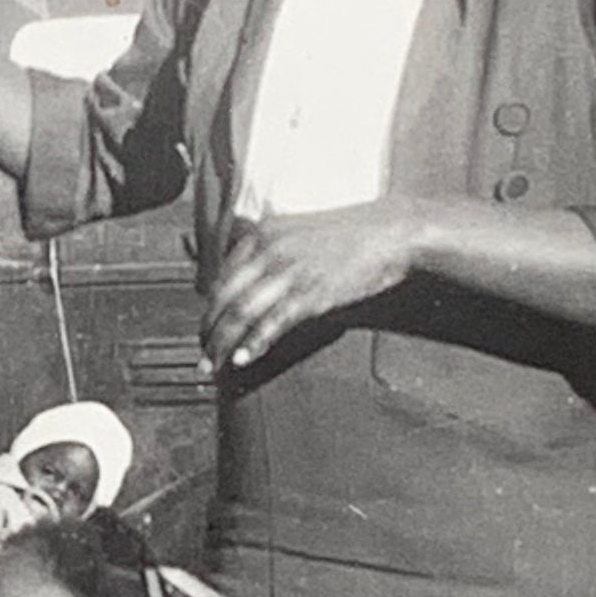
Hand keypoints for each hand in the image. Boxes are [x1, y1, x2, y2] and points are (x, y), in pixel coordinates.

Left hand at [204, 204, 422, 372]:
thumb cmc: (352, 234)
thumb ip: (273, 250)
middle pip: (223, 298)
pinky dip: (253, 344)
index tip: (207, 329)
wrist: (394, 233)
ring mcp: (289, 273)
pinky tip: (242, 359)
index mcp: (264, 234)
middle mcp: (270, 251)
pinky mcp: (311, 295)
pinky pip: (272, 324)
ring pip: (240, 313)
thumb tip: (253, 278)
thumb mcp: (300, 232)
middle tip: (201, 355)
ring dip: (221, 344)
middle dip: (207, 331)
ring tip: (213, 365)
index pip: (222, 276)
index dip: (209, 308)